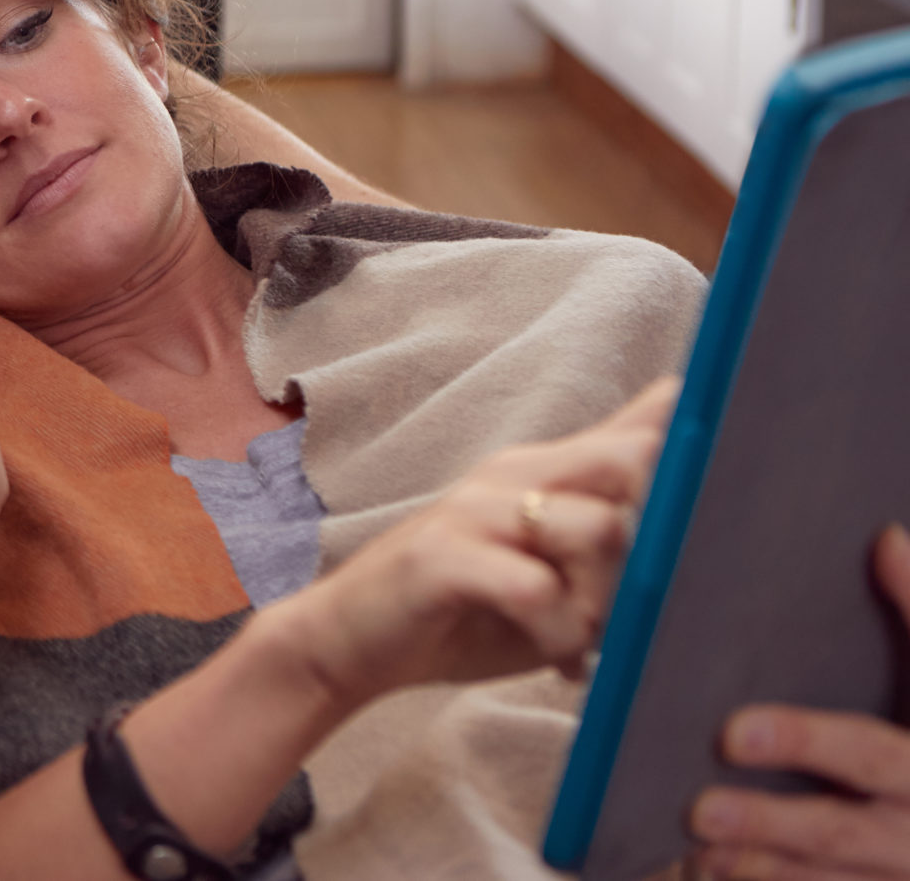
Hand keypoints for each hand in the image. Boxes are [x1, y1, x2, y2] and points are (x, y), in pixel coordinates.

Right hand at [276, 379, 677, 708]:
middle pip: (632, 458)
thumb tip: (696, 519)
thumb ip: (610, 540)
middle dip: (660, 530)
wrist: (346, 640)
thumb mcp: (548, 568)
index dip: (696, 435)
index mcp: (545, 470)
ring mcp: (474, 510)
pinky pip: (537, 588)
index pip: (640, 426)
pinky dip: (561, 633)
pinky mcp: (442, 557)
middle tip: (642, 596)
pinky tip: (558, 660)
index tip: (740, 474)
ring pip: (597, 528)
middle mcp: (513, 474)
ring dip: (610, 600)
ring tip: (589, 638)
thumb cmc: (465, 611)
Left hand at [687, 524, 909, 878]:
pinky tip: (711, 866)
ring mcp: (900, 865)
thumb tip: (884, 537)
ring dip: (760, 860)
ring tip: (692, 839)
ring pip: (829, 871)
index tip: (732, 732)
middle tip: (697, 806)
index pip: (871, 753)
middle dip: (770, 820)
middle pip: (843, 828)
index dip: (807, 743)